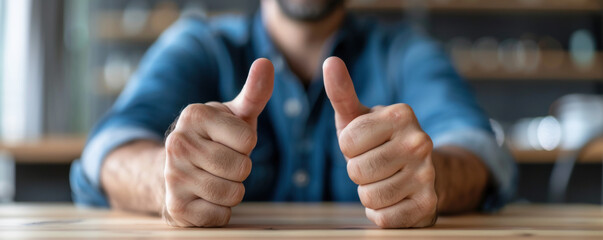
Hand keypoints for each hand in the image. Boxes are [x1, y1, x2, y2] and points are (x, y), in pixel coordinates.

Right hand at [162, 58, 273, 226]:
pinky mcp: (175, 207)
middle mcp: (178, 143)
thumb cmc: (215, 139)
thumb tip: (266, 63)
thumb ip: (254, 92)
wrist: (173, 170)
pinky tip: (206, 198)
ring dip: (233, 191)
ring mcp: (172, 176)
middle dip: (241, 169)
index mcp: (193, 116)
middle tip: (223, 164)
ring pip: (233, 193)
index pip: (248, 140)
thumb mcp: (234, 115)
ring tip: (216, 179)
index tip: (229, 142)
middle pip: (241, 168)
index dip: (246, 145)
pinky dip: (221, 211)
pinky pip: (220, 216)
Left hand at [323, 57, 436, 227]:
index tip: (365, 145)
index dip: (349, 148)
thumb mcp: (361, 116)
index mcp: (401, 114)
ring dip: (369, 194)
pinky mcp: (429, 205)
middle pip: (356, 170)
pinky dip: (381, 213)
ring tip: (383, 181)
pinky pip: (383, 218)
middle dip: (358, 172)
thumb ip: (342, 92)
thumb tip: (330, 61)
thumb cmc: (381, 142)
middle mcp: (420, 141)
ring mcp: (428, 174)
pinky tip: (393, 199)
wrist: (426, 170)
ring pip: (369, 196)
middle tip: (375, 166)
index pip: (347, 141)